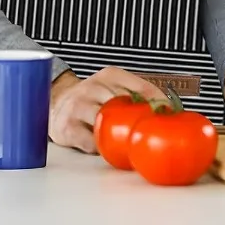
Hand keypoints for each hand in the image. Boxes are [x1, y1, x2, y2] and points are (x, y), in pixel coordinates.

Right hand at [48, 67, 164, 152]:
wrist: (55, 101)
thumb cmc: (91, 97)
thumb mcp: (112, 86)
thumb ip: (134, 93)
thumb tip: (165, 110)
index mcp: (110, 75)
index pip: (140, 87)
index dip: (158, 102)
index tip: (169, 115)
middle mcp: (93, 87)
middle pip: (124, 105)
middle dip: (138, 121)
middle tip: (150, 133)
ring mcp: (79, 106)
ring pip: (106, 123)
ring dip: (117, 136)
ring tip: (127, 144)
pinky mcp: (68, 127)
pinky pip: (90, 142)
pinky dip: (100, 148)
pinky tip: (104, 148)